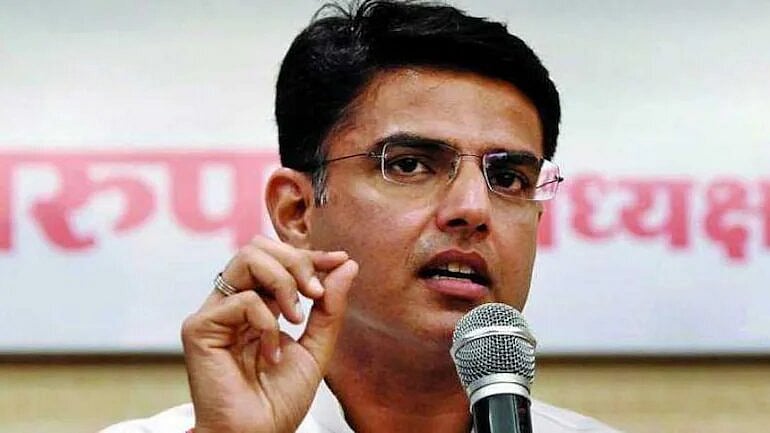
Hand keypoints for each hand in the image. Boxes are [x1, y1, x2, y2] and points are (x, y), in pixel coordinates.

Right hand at [181, 236, 358, 432]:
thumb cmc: (279, 401)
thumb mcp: (317, 347)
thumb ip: (330, 307)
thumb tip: (346, 264)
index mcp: (256, 305)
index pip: (277, 258)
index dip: (309, 255)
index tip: (339, 260)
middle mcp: (231, 303)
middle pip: (258, 246)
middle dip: (296, 262)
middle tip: (315, 293)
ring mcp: (214, 313)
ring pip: (247, 257)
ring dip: (284, 282)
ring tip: (297, 317)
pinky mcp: (199, 328)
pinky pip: (243, 300)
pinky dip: (268, 324)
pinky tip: (271, 354)